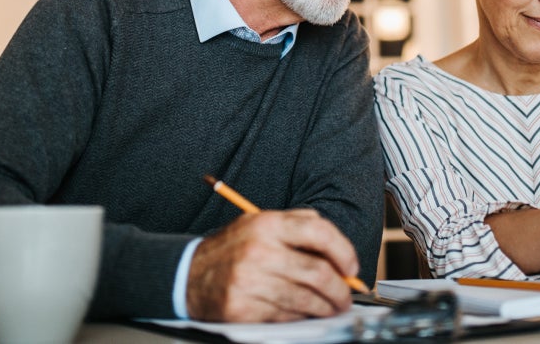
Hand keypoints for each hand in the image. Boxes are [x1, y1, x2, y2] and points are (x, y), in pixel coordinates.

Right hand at [185, 209, 359, 321]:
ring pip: (305, 299)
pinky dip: (302, 317)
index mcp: (267, 224)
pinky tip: (305, 313)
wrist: (188, 275)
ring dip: (326, 307)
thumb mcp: (261, 223)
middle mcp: (259, 250)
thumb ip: (298, 226)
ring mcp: (250, 281)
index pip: (318, 231)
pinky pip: (285, 316)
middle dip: (340, 289)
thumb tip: (338, 249)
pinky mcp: (242, 309)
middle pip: (317, 271)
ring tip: (332, 307)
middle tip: (346, 296)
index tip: (351, 267)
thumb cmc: (233, 249)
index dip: (343, 250)